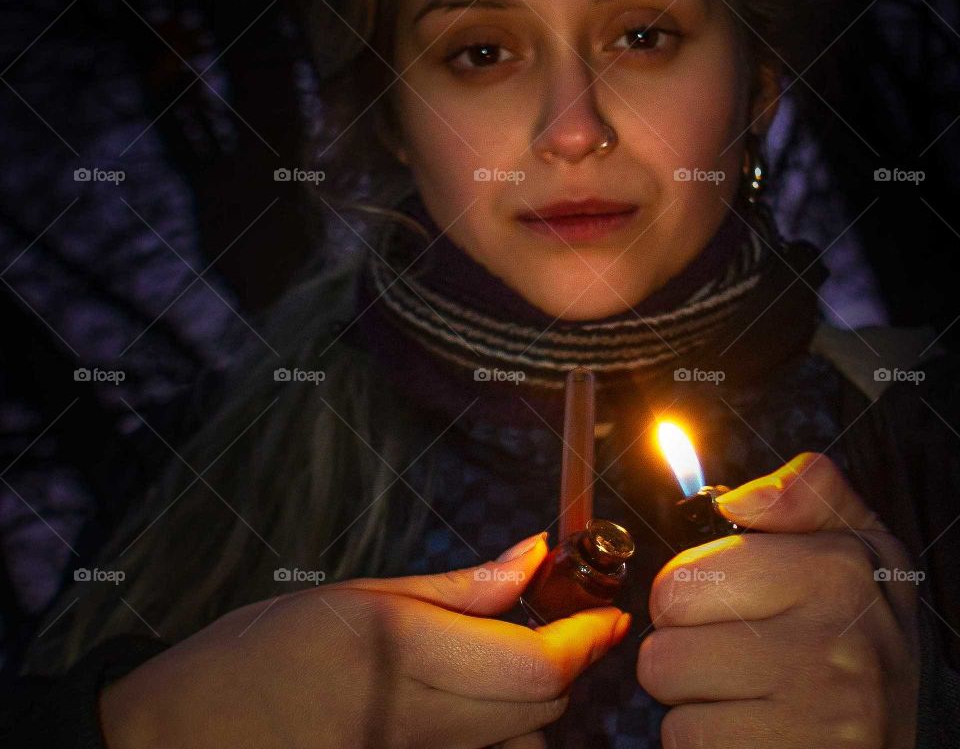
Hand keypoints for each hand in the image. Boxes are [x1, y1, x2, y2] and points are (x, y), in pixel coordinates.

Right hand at [99, 531, 630, 748]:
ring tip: (507, 657)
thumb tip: (534, 554)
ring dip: (538, 700)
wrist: (190, 736)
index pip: (535, 663)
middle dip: (568, 661)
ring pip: (525, 742)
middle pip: (542, 706)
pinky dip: (503, 733)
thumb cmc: (263, 650)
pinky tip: (473, 699)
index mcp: (401, 650)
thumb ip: (457, 586)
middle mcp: (416, 718)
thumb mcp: (358, 593)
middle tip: (560, 618)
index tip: (609, 611)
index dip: (588, 637)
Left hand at [636, 452, 921, 748]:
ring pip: (672, 695)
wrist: (899, 740)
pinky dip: (707, 742)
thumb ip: (807, 494)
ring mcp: (817, 718)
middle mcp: (834, 645)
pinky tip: (752, 732)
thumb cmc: (857, 638)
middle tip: (732, 651)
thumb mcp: (856, 548)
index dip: (686, 591)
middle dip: (682, 645)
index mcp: (839, 572)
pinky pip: (687, 745)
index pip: (680, 580)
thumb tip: (738, 501)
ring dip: (693, 697)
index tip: (723, 601)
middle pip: (665, 639)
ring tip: (746, 693)